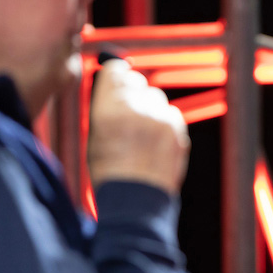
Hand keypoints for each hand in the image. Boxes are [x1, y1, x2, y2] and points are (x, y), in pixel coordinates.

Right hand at [87, 59, 189, 193]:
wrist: (136, 201)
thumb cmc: (110, 173)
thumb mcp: (94, 136)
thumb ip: (104, 107)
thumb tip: (113, 87)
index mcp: (108, 110)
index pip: (114, 71)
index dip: (114, 77)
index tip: (114, 82)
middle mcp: (136, 109)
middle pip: (136, 81)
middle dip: (131, 93)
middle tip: (126, 112)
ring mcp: (160, 118)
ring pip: (155, 97)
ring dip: (148, 108)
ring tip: (140, 134)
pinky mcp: (177, 129)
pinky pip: (170, 113)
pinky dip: (163, 122)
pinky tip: (154, 142)